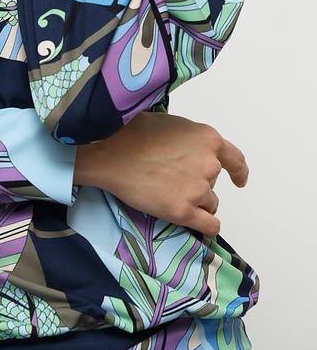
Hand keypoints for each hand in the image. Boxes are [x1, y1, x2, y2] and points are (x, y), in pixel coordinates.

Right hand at [73, 111, 249, 238]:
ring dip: (196, 202)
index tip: (239, 180)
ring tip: (169, 194)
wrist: (111, 153)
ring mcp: (198, 189)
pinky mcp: (184, 211)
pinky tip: (195, 223)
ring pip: (209, 203)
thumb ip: (190, 140)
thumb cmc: (134, 132)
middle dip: (198, 182)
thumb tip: (192, 151)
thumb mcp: (171, 124)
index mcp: (208, 139)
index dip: (238, 171)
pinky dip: (205, 225)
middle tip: (171, 178)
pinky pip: (209, 225)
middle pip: (214, 182)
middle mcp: (210, 164)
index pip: (235, 159)